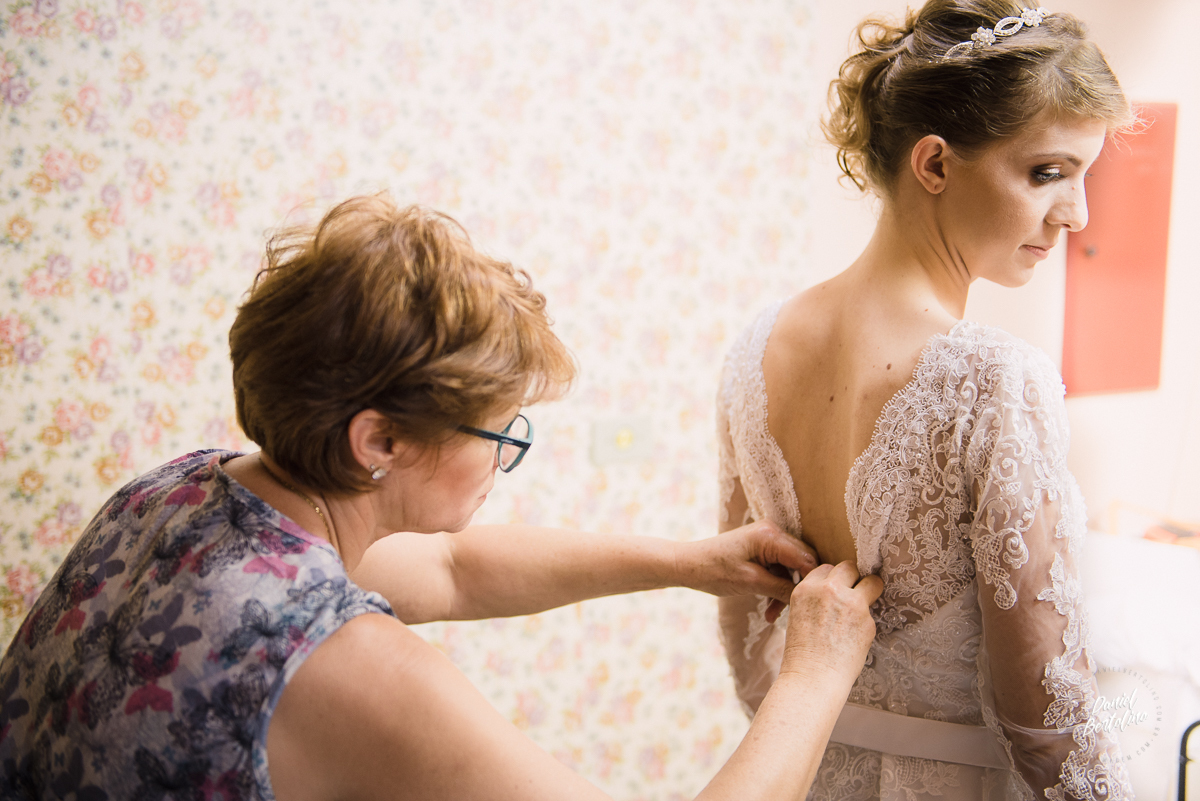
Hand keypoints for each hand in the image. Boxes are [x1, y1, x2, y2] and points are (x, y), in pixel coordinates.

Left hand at [677, 520, 817, 620]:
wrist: (687, 565)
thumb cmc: (714, 571)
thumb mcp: (751, 583)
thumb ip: (782, 588)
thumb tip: (809, 596)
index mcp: (770, 535)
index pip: (807, 558)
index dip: (812, 582)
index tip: (813, 605)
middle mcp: (772, 531)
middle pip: (802, 562)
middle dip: (797, 588)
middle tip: (792, 613)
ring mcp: (767, 538)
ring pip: (791, 568)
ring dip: (784, 591)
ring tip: (772, 615)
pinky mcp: (761, 548)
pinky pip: (779, 567)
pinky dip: (776, 586)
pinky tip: (768, 607)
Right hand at [779, 561, 880, 685]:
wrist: (813, 678)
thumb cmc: (802, 654)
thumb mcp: (798, 615)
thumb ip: (816, 598)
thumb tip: (837, 591)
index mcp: (807, 588)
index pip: (827, 568)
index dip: (834, 579)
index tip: (837, 589)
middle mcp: (829, 590)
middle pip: (850, 567)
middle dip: (853, 578)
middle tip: (853, 593)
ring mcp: (851, 603)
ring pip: (872, 582)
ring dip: (871, 590)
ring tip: (864, 607)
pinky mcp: (868, 620)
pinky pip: (872, 613)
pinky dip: (867, 623)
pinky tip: (856, 638)